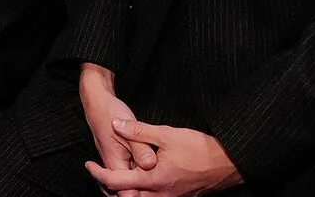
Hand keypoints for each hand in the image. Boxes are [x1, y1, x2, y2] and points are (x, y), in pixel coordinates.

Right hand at [79, 64, 155, 196]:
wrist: (98, 103)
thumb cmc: (110, 114)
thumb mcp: (128, 130)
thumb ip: (140, 148)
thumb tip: (150, 164)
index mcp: (115, 163)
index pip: (126, 191)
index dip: (139, 193)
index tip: (153, 191)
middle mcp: (113, 167)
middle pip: (124, 191)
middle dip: (139, 191)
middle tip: (155, 191)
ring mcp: (115, 164)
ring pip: (126, 184)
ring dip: (137, 186)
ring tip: (152, 185)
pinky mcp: (119, 159)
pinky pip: (127, 175)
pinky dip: (135, 177)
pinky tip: (147, 174)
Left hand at [85, 120, 242, 196]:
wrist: (227, 163)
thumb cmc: (197, 148)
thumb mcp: (165, 134)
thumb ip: (138, 130)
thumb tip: (116, 124)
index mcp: (152, 180)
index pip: (116, 183)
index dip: (98, 174)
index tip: (88, 164)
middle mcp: (159, 195)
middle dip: (110, 190)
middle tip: (100, 174)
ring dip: (126, 193)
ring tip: (117, 178)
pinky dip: (141, 193)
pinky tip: (141, 180)